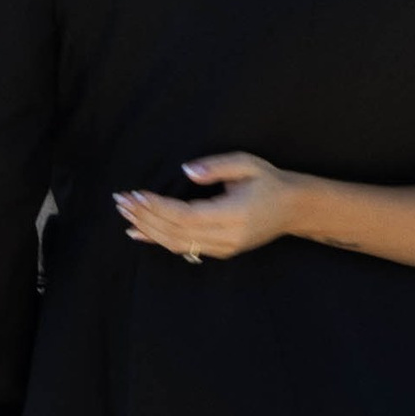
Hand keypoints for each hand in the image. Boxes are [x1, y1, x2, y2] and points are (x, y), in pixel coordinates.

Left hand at [115, 155, 294, 261]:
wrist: (293, 208)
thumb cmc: (270, 181)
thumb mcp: (247, 164)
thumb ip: (216, 167)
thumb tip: (187, 171)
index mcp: (234, 214)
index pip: (186, 215)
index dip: (158, 207)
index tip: (135, 194)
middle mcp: (227, 237)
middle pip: (176, 232)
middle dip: (145, 217)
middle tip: (121, 201)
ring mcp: (224, 248)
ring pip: (178, 244)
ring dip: (148, 229)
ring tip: (126, 214)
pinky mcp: (221, 251)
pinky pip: (185, 248)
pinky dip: (159, 240)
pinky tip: (139, 233)